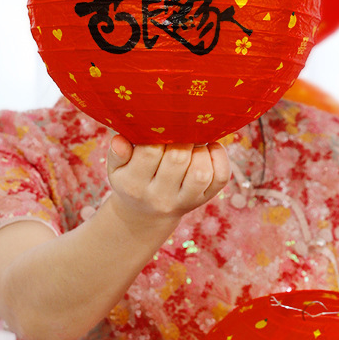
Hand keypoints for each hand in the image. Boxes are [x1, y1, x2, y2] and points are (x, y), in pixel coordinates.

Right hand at [107, 135, 231, 224]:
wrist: (148, 214)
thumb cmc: (132, 180)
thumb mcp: (117, 169)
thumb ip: (117, 154)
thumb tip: (120, 139)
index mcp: (134, 185)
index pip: (149, 151)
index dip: (157, 133)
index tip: (159, 124)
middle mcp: (160, 197)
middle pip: (177, 159)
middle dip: (181, 137)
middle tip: (179, 128)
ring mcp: (186, 201)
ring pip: (201, 172)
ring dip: (200, 150)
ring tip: (192, 141)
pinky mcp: (205, 199)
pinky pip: (220, 177)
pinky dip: (219, 157)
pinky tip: (209, 148)